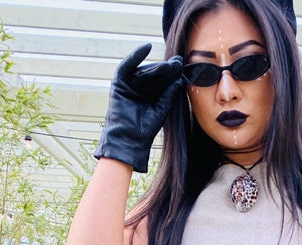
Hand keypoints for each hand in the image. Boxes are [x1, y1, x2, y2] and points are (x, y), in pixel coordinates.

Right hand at [94, 44, 183, 172]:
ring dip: (156, 66)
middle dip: (166, 69)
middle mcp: (139, 89)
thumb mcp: (161, 109)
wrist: (129, 139)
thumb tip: (180, 80)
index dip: (171, 74)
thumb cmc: (145, 130)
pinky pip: (126, 66)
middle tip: (178, 63)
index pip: (161, 81)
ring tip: (169, 65)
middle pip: (154, 75)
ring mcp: (129, 85)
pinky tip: (146, 48)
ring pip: (144, 71)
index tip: (182, 68)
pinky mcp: (119, 83)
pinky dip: (135, 56)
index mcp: (150, 96)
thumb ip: (168, 94)